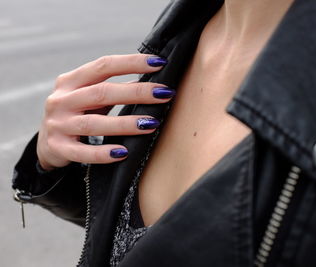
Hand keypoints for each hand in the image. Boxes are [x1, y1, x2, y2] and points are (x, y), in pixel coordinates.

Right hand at [37, 54, 172, 169]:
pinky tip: (123, 153)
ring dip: (125, 124)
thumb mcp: (89, 97)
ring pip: (94, 123)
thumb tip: (153, 83)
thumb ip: (113, 88)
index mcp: (71, 81)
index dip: (132, 63)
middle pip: (102, 92)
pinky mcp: (58, 148)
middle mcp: (61, 100)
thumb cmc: (78, 114)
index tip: (159, 63)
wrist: (47, 143)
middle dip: (136, 92)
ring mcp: (58, 124)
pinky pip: (83, 153)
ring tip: (151, 123)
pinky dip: (104, 153)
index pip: (103, 66)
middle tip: (165, 94)